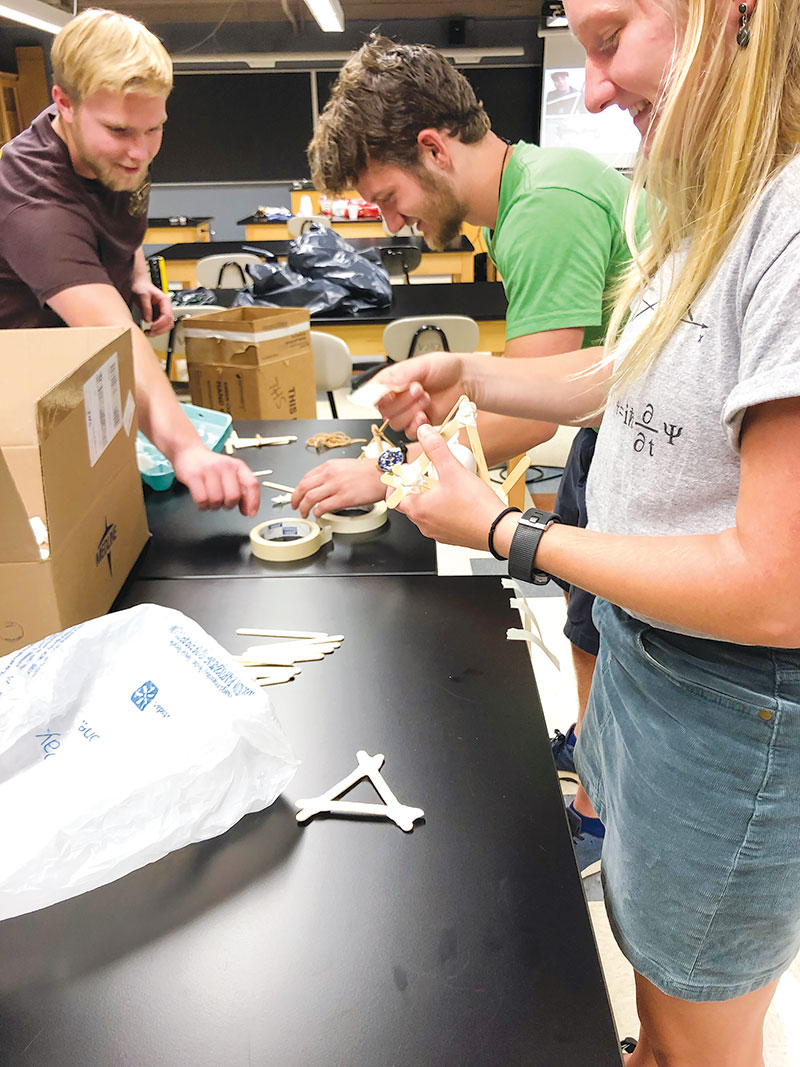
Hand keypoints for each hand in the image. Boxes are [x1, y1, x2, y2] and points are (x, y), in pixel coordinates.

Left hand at [132, 279, 173, 335]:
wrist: (139, 285)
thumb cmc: (142, 287)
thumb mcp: (143, 295)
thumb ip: (146, 307)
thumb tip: (148, 319)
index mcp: (165, 301)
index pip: (167, 315)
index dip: (160, 323)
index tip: (152, 327)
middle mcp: (166, 308)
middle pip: (169, 323)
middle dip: (160, 330)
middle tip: (150, 332)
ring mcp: (163, 313)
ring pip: (166, 326)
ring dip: (158, 332)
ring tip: (149, 333)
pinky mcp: (158, 316)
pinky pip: (160, 326)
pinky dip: (155, 330)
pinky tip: (149, 331)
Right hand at [171, 446, 260, 516]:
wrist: (189, 452)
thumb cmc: (211, 466)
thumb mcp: (230, 472)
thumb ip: (241, 488)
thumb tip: (248, 510)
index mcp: (238, 466)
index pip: (252, 484)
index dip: (253, 502)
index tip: (250, 513)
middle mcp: (225, 466)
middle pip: (233, 497)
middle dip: (228, 505)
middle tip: (223, 503)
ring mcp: (209, 470)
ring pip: (217, 500)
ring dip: (214, 506)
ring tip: (211, 500)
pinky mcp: (194, 476)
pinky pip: (202, 500)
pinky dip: (203, 506)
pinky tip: (202, 501)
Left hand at [291, 459, 384, 517]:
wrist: (383, 474)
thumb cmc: (369, 471)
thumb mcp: (344, 466)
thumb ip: (331, 475)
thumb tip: (322, 485)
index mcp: (329, 466)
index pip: (306, 477)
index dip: (299, 488)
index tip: (298, 495)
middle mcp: (330, 475)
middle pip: (303, 487)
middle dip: (295, 499)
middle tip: (295, 505)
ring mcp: (336, 486)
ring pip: (310, 498)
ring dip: (304, 507)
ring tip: (304, 513)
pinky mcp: (343, 498)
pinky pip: (323, 506)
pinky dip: (317, 512)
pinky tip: (318, 514)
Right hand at [374, 353, 465, 437]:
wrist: (464, 381)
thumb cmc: (444, 368)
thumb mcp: (421, 364)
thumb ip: (399, 374)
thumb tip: (380, 384)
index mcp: (391, 382)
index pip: (372, 393)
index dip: (379, 395)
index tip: (391, 391)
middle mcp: (396, 399)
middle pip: (384, 411)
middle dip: (403, 401)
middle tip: (419, 389)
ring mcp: (407, 413)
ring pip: (395, 423)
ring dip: (412, 411)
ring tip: (426, 398)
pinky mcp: (419, 425)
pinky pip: (409, 433)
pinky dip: (417, 425)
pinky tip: (426, 414)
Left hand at [392, 424, 509, 550]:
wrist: (499, 531)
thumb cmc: (476, 507)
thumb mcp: (453, 470)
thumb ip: (436, 449)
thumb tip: (425, 434)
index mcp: (418, 509)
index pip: (393, 497)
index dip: (397, 483)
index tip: (406, 473)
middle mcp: (424, 524)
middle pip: (410, 502)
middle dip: (417, 487)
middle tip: (429, 474)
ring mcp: (438, 532)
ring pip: (427, 511)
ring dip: (432, 497)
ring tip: (446, 484)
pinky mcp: (451, 536)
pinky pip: (441, 520)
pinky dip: (444, 508)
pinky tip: (459, 498)